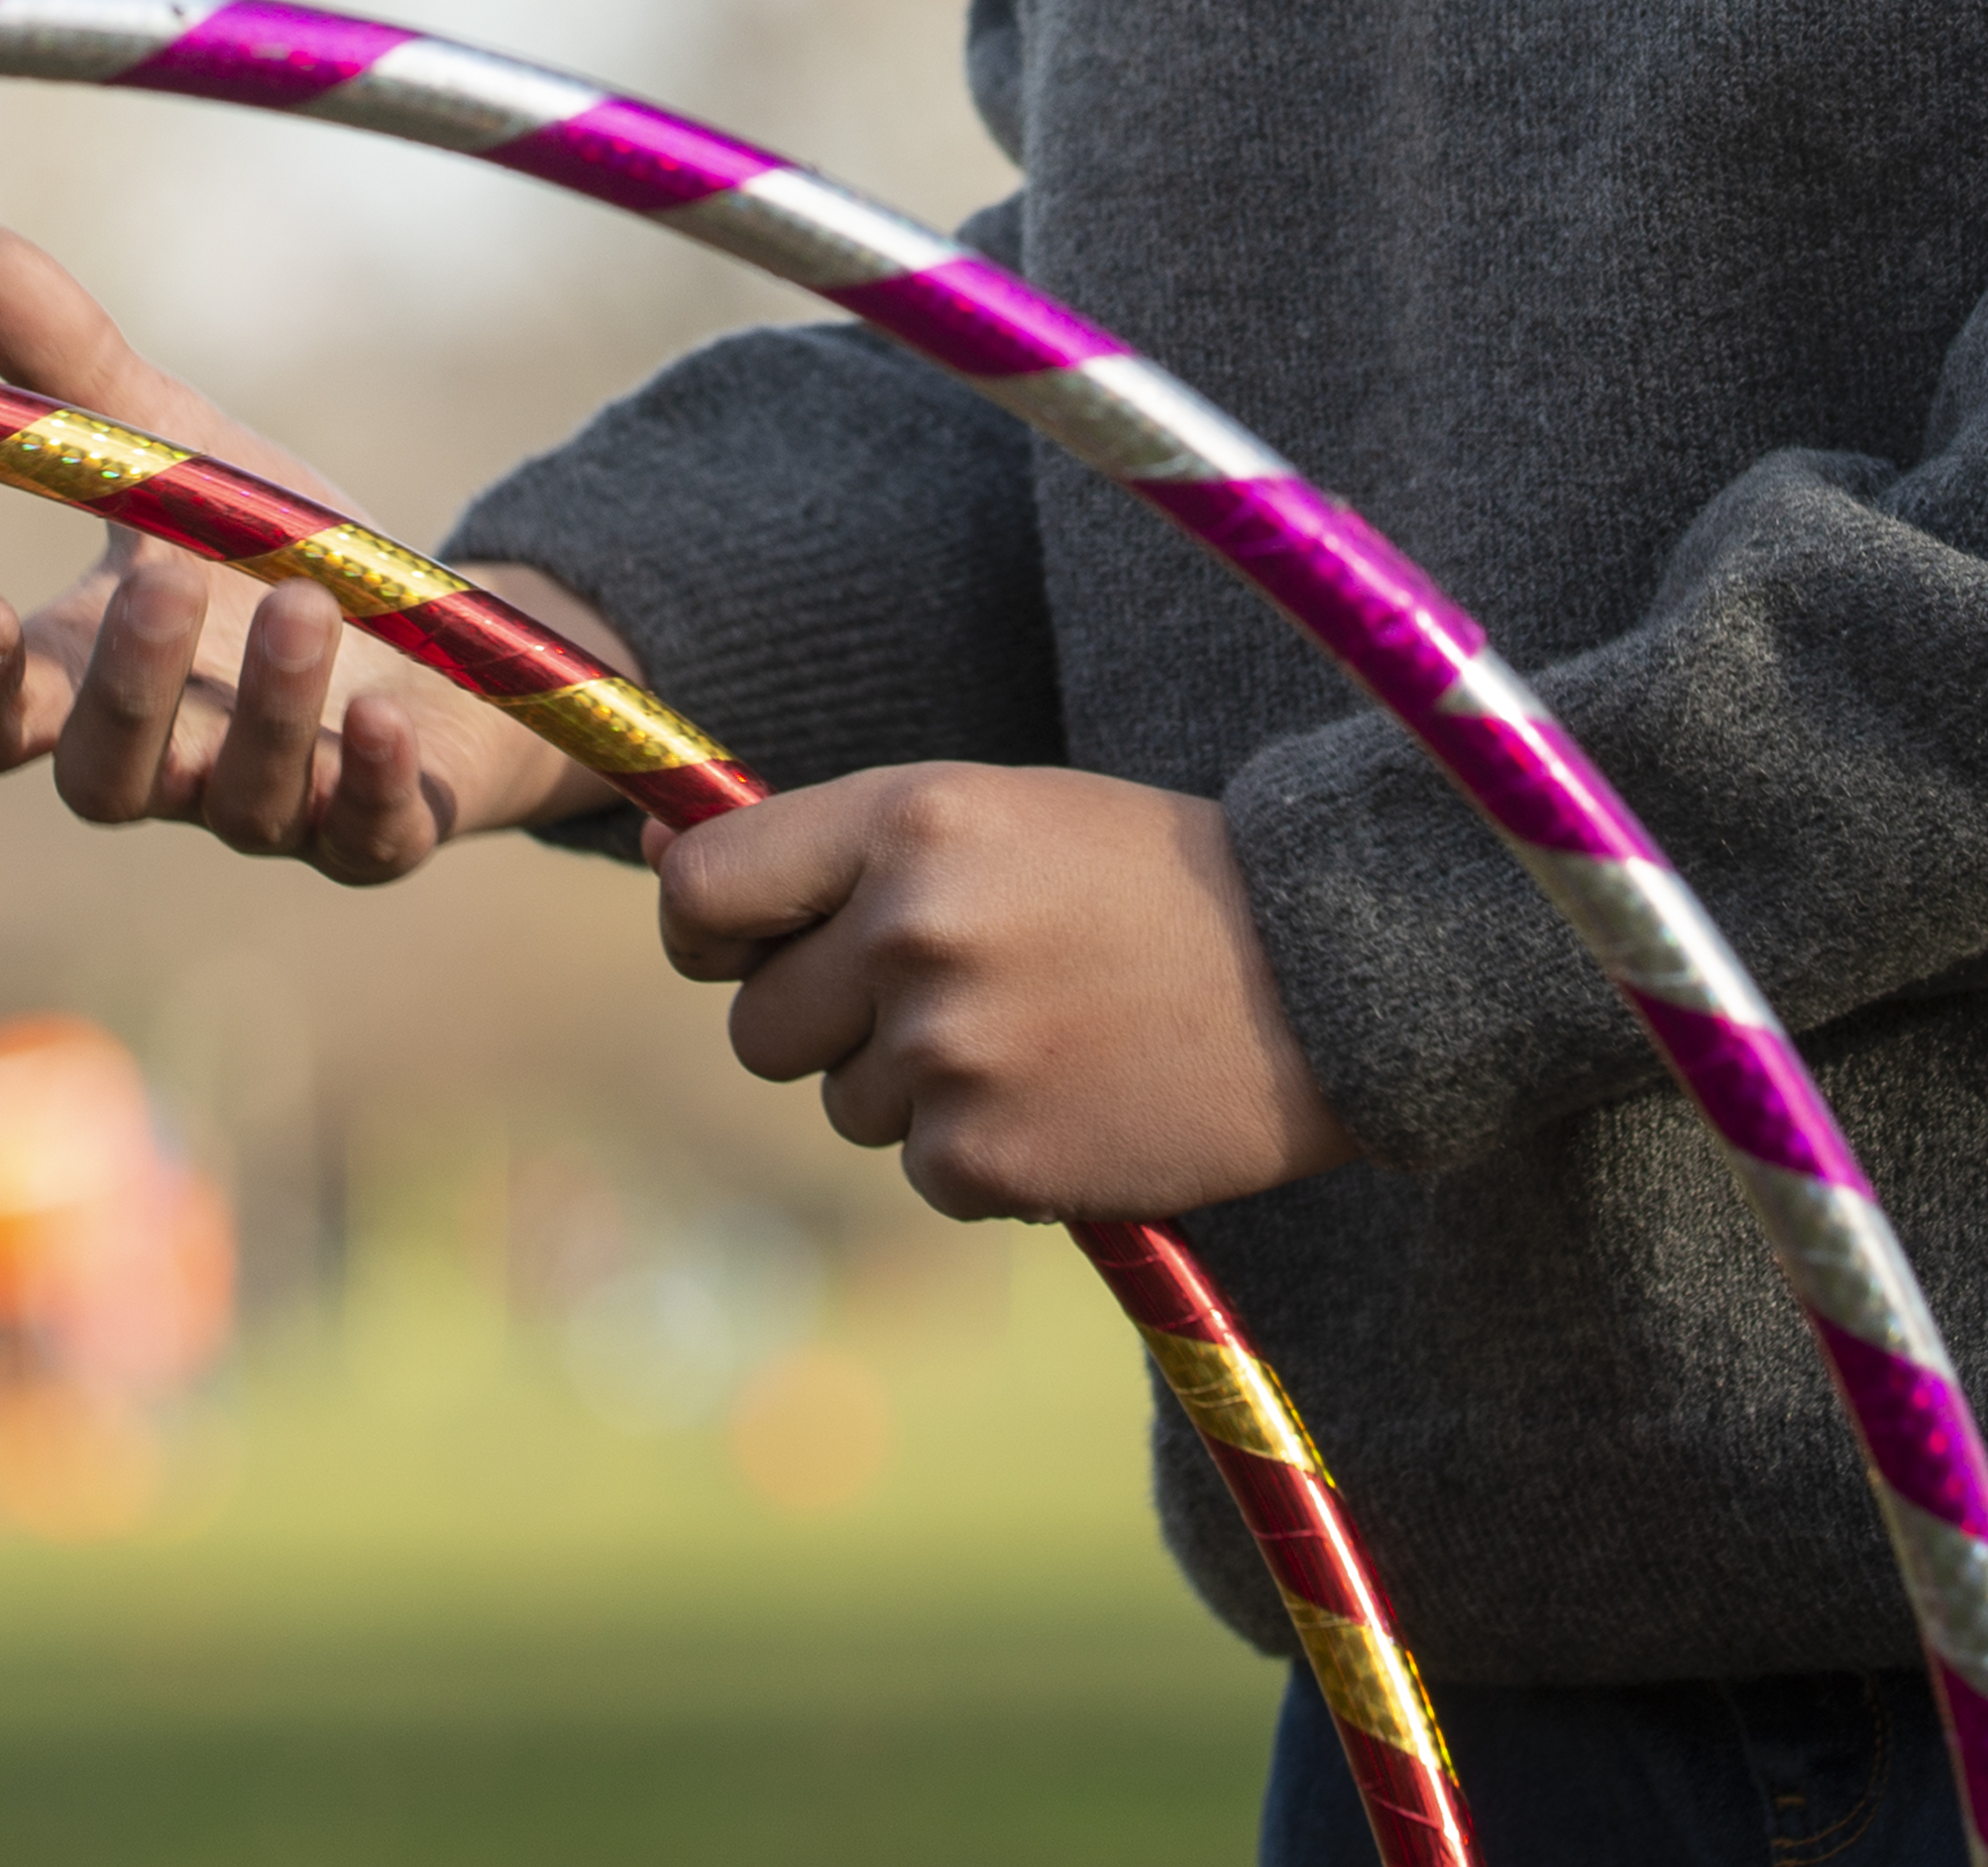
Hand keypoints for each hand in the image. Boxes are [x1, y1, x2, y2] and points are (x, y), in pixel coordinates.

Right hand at [0, 222, 610, 881]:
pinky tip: (384, 716)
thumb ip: (70, 365)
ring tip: (304, 598)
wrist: (427, 635)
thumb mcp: (174, 448)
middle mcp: (168, 765)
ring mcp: (271, 808)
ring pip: (242, 801)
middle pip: (103, 776)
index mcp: (89, 680)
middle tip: (168, 579)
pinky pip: (365, 840)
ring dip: (270, 706)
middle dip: (129, 689)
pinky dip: (370, 785)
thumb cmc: (262, 548)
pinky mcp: (374, 834)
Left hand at [656, 763, 1360, 1223]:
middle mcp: (911, 931)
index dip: (709, 932)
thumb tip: (656, 848)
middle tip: (951, 996)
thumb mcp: (993, 813)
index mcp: (910, 820)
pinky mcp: (987, 1162)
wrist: (1330, 978)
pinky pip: (925, 1173)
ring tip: (1044, 1036)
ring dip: (918, 1090)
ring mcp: (948, 1054)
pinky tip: (1077, 1099)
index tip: (750, 947)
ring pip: (847, 1106)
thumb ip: (832, 842)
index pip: (708, 892)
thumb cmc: (1150, 880)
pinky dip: (985, 1156)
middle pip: (761, 1029)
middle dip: (829, 1027)